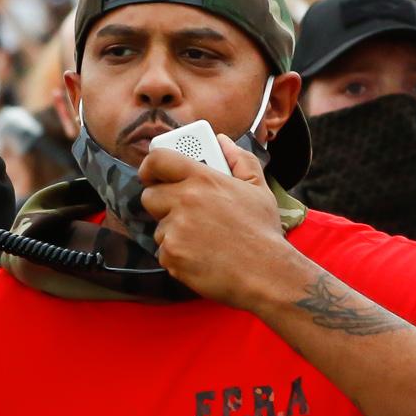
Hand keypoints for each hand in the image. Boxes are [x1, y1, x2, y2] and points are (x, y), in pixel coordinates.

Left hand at [139, 137, 291, 308]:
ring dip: (174, 233)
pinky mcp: (171, 255)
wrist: (265, 274)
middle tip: (183, 212)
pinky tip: (201, 257)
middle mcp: (185, 200)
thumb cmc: (263, 232)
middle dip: (162, 204)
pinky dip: (178, 256)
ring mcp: (175, 229)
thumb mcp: (258, 189)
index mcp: (203, 179)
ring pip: (159, 228)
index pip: (158, 159)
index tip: (152, 173)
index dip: (150, 166)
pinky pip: (164, 252)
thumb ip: (239, 160)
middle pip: (149, 196)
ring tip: (203, 240)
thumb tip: (222, 141)